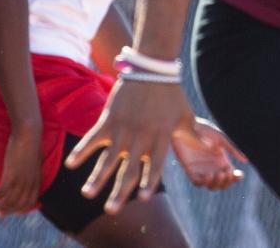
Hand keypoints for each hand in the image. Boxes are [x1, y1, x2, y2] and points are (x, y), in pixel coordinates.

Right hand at [0, 123, 41, 216]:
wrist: (29, 134)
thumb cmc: (30, 146)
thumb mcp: (33, 162)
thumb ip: (30, 172)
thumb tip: (24, 178)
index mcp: (37, 179)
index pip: (31, 201)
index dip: (20, 209)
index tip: (10, 210)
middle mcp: (31, 182)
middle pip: (19, 204)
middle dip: (8, 210)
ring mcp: (22, 178)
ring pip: (11, 201)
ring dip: (0, 206)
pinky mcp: (12, 174)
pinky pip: (2, 192)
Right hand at [65, 79, 192, 213]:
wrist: (153, 68)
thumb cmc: (171, 94)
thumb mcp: (185, 115)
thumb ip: (192, 134)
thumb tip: (209, 147)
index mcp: (161, 137)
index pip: (156, 165)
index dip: (150, 181)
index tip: (145, 199)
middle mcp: (142, 136)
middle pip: (130, 169)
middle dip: (120, 191)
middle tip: (112, 210)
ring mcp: (125, 128)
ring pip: (109, 158)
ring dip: (97, 177)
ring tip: (88, 194)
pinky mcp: (110, 118)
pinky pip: (93, 137)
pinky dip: (82, 150)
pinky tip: (71, 165)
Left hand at [172, 117, 245, 189]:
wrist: (185, 127)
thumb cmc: (203, 129)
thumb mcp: (220, 139)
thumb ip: (232, 150)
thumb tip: (245, 160)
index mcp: (221, 159)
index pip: (230, 174)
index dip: (235, 178)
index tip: (239, 174)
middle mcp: (212, 167)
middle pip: (221, 183)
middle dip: (226, 182)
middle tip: (226, 174)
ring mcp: (201, 169)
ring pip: (210, 185)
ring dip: (216, 184)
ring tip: (218, 174)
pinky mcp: (190, 170)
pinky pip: (197, 182)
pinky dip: (204, 182)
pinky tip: (209, 175)